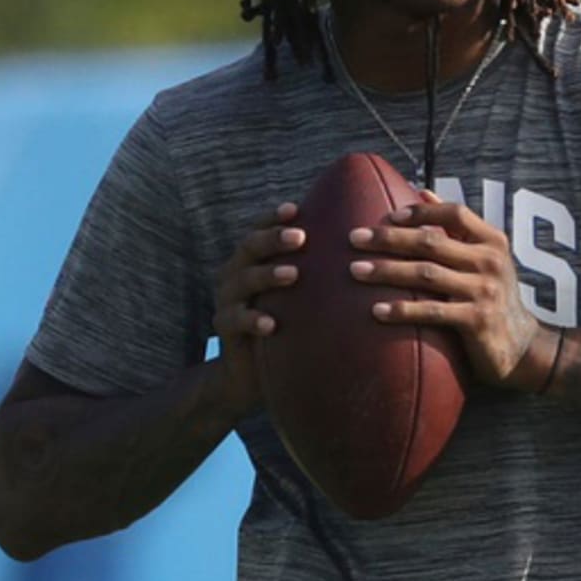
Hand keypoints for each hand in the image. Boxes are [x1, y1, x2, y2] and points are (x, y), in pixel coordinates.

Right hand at [212, 204, 304, 416]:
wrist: (252, 371)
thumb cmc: (286, 322)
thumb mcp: (298, 293)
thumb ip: (314, 267)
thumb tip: (357, 240)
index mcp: (252, 258)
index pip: (259, 229)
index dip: (274, 218)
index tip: (296, 209)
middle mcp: (235, 272)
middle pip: (249, 247)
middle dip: (273, 239)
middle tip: (301, 237)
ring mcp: (227, 299)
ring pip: (243, 279)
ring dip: (268, 274)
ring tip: (293, 274)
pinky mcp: (224, 327)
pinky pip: (234, 319)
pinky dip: (252, 319)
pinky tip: (270, 324)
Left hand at [347, 193, 556, 392]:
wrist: (522, 347)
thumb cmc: (493, 295)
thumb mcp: (483, 256)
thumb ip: (455, 226)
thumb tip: (422, 190)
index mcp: (492, 240)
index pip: (453, 213)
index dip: (420, 212)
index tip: (387, 216)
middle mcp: (490, 261)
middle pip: (431, 241)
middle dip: (388, 239)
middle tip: (354, 238)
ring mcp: (485, 291)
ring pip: (426, 274)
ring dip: (386, 272)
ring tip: (355, 271)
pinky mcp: (477, 321)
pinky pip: (432, 311)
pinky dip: (402, 310)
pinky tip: (376, 310)